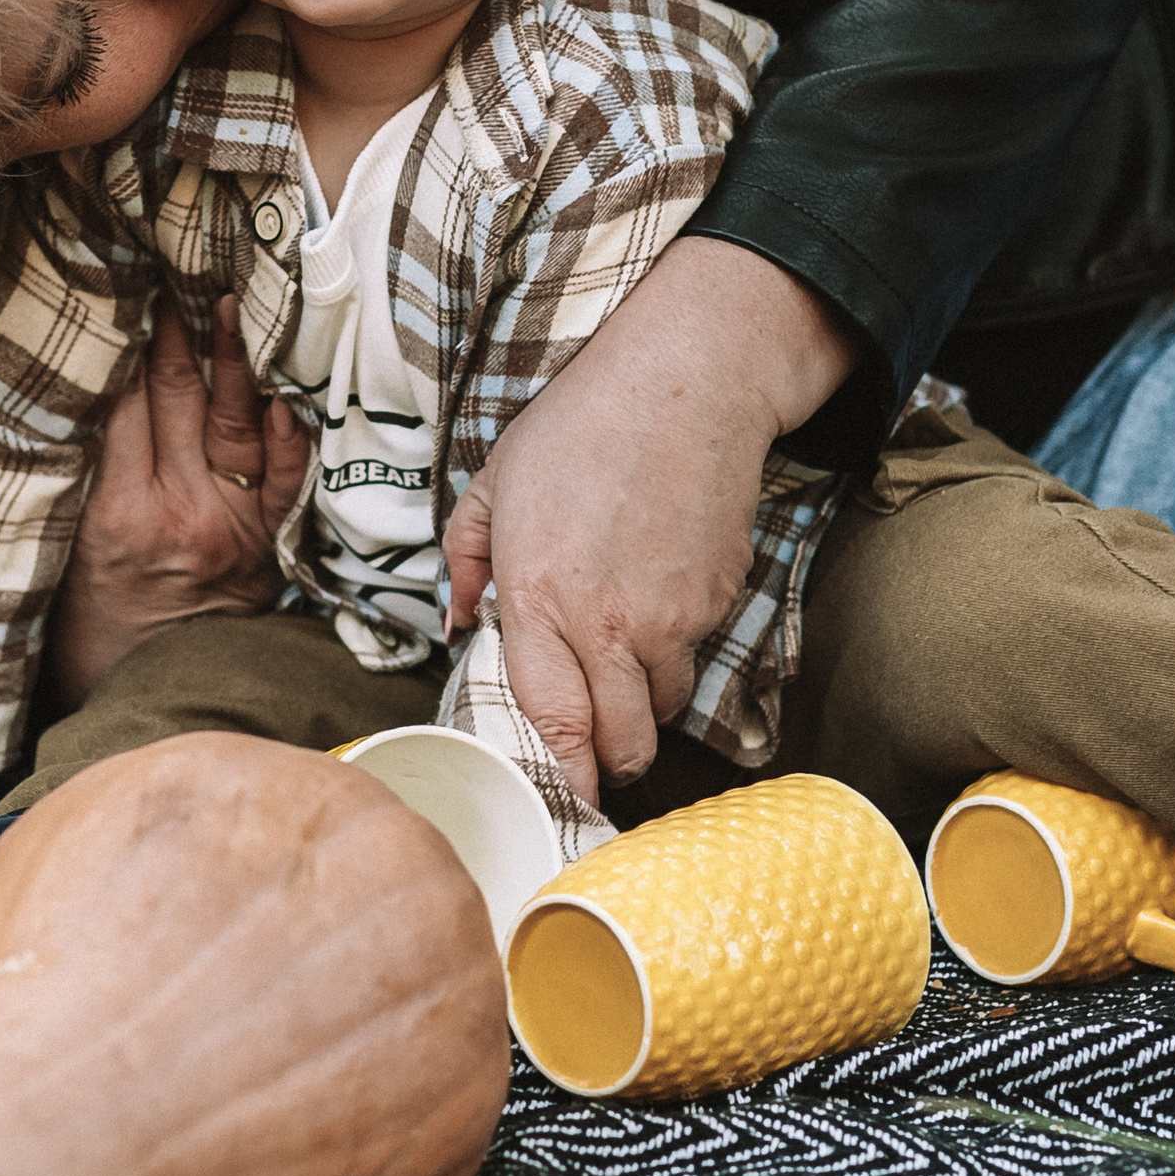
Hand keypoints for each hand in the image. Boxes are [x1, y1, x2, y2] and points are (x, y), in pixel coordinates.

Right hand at [48, 295, 309, 705]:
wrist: (150, 694)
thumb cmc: (88, 622)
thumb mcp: (59, 549)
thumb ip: (73, 477)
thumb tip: (74, 394)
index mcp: (115, 514)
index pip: (121, 405)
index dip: (122, 343)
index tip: (120, 291)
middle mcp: (177, 513)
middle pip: (178, 401)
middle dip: (174, 333)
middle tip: (174, 271)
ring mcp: (229, 526)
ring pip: (233, 423)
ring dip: (233, 359)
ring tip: (231, 304)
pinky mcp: (266, 543)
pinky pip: (283, 477)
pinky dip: (285, 434)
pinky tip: (281, 392)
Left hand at [444, 236, 857, 805]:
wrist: (688, 384)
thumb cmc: (582, 426)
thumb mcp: (496, 483)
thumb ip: (464, 559)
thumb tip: (455, 623)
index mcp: (538, 599)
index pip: (552, 722)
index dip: (558, 772)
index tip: (555, 791)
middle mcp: (608, 624)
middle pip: (622, 745)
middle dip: (608, 763)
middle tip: (594, 755)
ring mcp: (673, 619)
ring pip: (662, 709)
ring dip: (641, 706)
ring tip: (619, 666)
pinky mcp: (719, 602)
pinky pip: (696, 657)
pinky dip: (676, 653)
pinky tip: (658, 602)